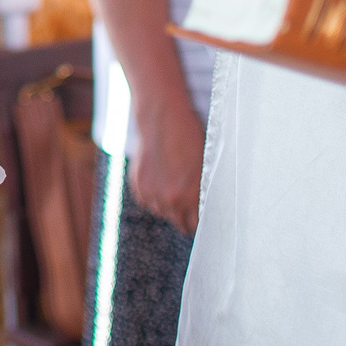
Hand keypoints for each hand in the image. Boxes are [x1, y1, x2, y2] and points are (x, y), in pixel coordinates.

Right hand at [127, 96, 205, 234]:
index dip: (202, 222)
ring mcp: (151, 194)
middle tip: (193, 206)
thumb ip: (204, 192)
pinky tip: (162, 179)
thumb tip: (207, 209)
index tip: (204, 218)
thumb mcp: (205, 167)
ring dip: (170, 207)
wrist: (162, 119)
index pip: (197, 226)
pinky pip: (148, 202)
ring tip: (176, 187)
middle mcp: (170, 200)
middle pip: (180, 225)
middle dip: (187, 218)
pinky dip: (154, 196)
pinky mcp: (138, 186)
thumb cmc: (190, 138)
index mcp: (191, 197)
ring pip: (164, 213)